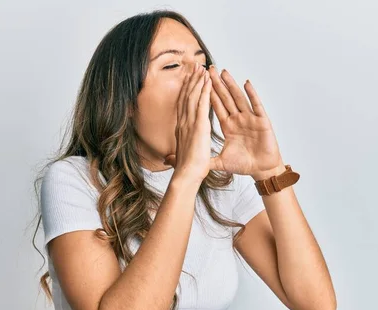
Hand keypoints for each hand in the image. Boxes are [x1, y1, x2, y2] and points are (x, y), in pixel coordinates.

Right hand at [164, 62, 213, 184]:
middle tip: (195, 67)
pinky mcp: (199, 125)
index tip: (189, 80)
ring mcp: (190, 123)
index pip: (183, 105)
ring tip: (203, 68)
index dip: (185, 91)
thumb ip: (176, 154)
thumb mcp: (180, 158)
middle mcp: (183, 122)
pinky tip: (208, 81)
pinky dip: (205, 91)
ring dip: (198, 81)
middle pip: (186, 96)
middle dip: (191, 80)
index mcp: (180, 128)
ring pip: (194, 97)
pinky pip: (203, 104)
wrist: (187, 175)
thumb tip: (169, 158)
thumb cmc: (186, 169)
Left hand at [165, 65, 283, 178]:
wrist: (261, 170)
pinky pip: (256, 106)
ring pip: (238, 98)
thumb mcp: (221, 162)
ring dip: (231, 85)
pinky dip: (252, 95)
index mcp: (228, 126)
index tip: (199, 82)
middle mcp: (237, 119)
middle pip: (225, 98)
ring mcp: (249, 119)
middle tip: (208, 69)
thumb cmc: (244, 164)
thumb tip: (193, 163)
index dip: (208, 94)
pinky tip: (246, 83)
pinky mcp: (261, 122)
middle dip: (216, 84)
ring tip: (223, 72)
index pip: (215, 107)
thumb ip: (208, 160)